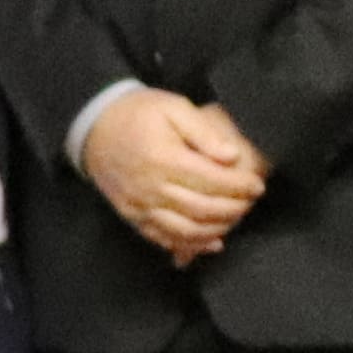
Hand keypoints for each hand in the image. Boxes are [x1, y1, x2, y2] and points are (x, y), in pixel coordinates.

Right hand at [83, 90, 269, 260]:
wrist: (94, 128)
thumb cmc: (138, 114)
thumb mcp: (173, 107)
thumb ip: (204, 131)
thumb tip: (231, 156)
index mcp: (164, 159)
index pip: (212, 181)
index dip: (239, 186)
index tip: (257, 185)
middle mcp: (151, 188)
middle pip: (202, 209)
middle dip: (234, 209)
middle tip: (251, 202)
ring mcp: (140, 206)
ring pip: (186, 231)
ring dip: (217, 229)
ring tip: (236, 218)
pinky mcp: (133, 217)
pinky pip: (164, 239)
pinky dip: (191, 245)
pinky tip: (212, 241)